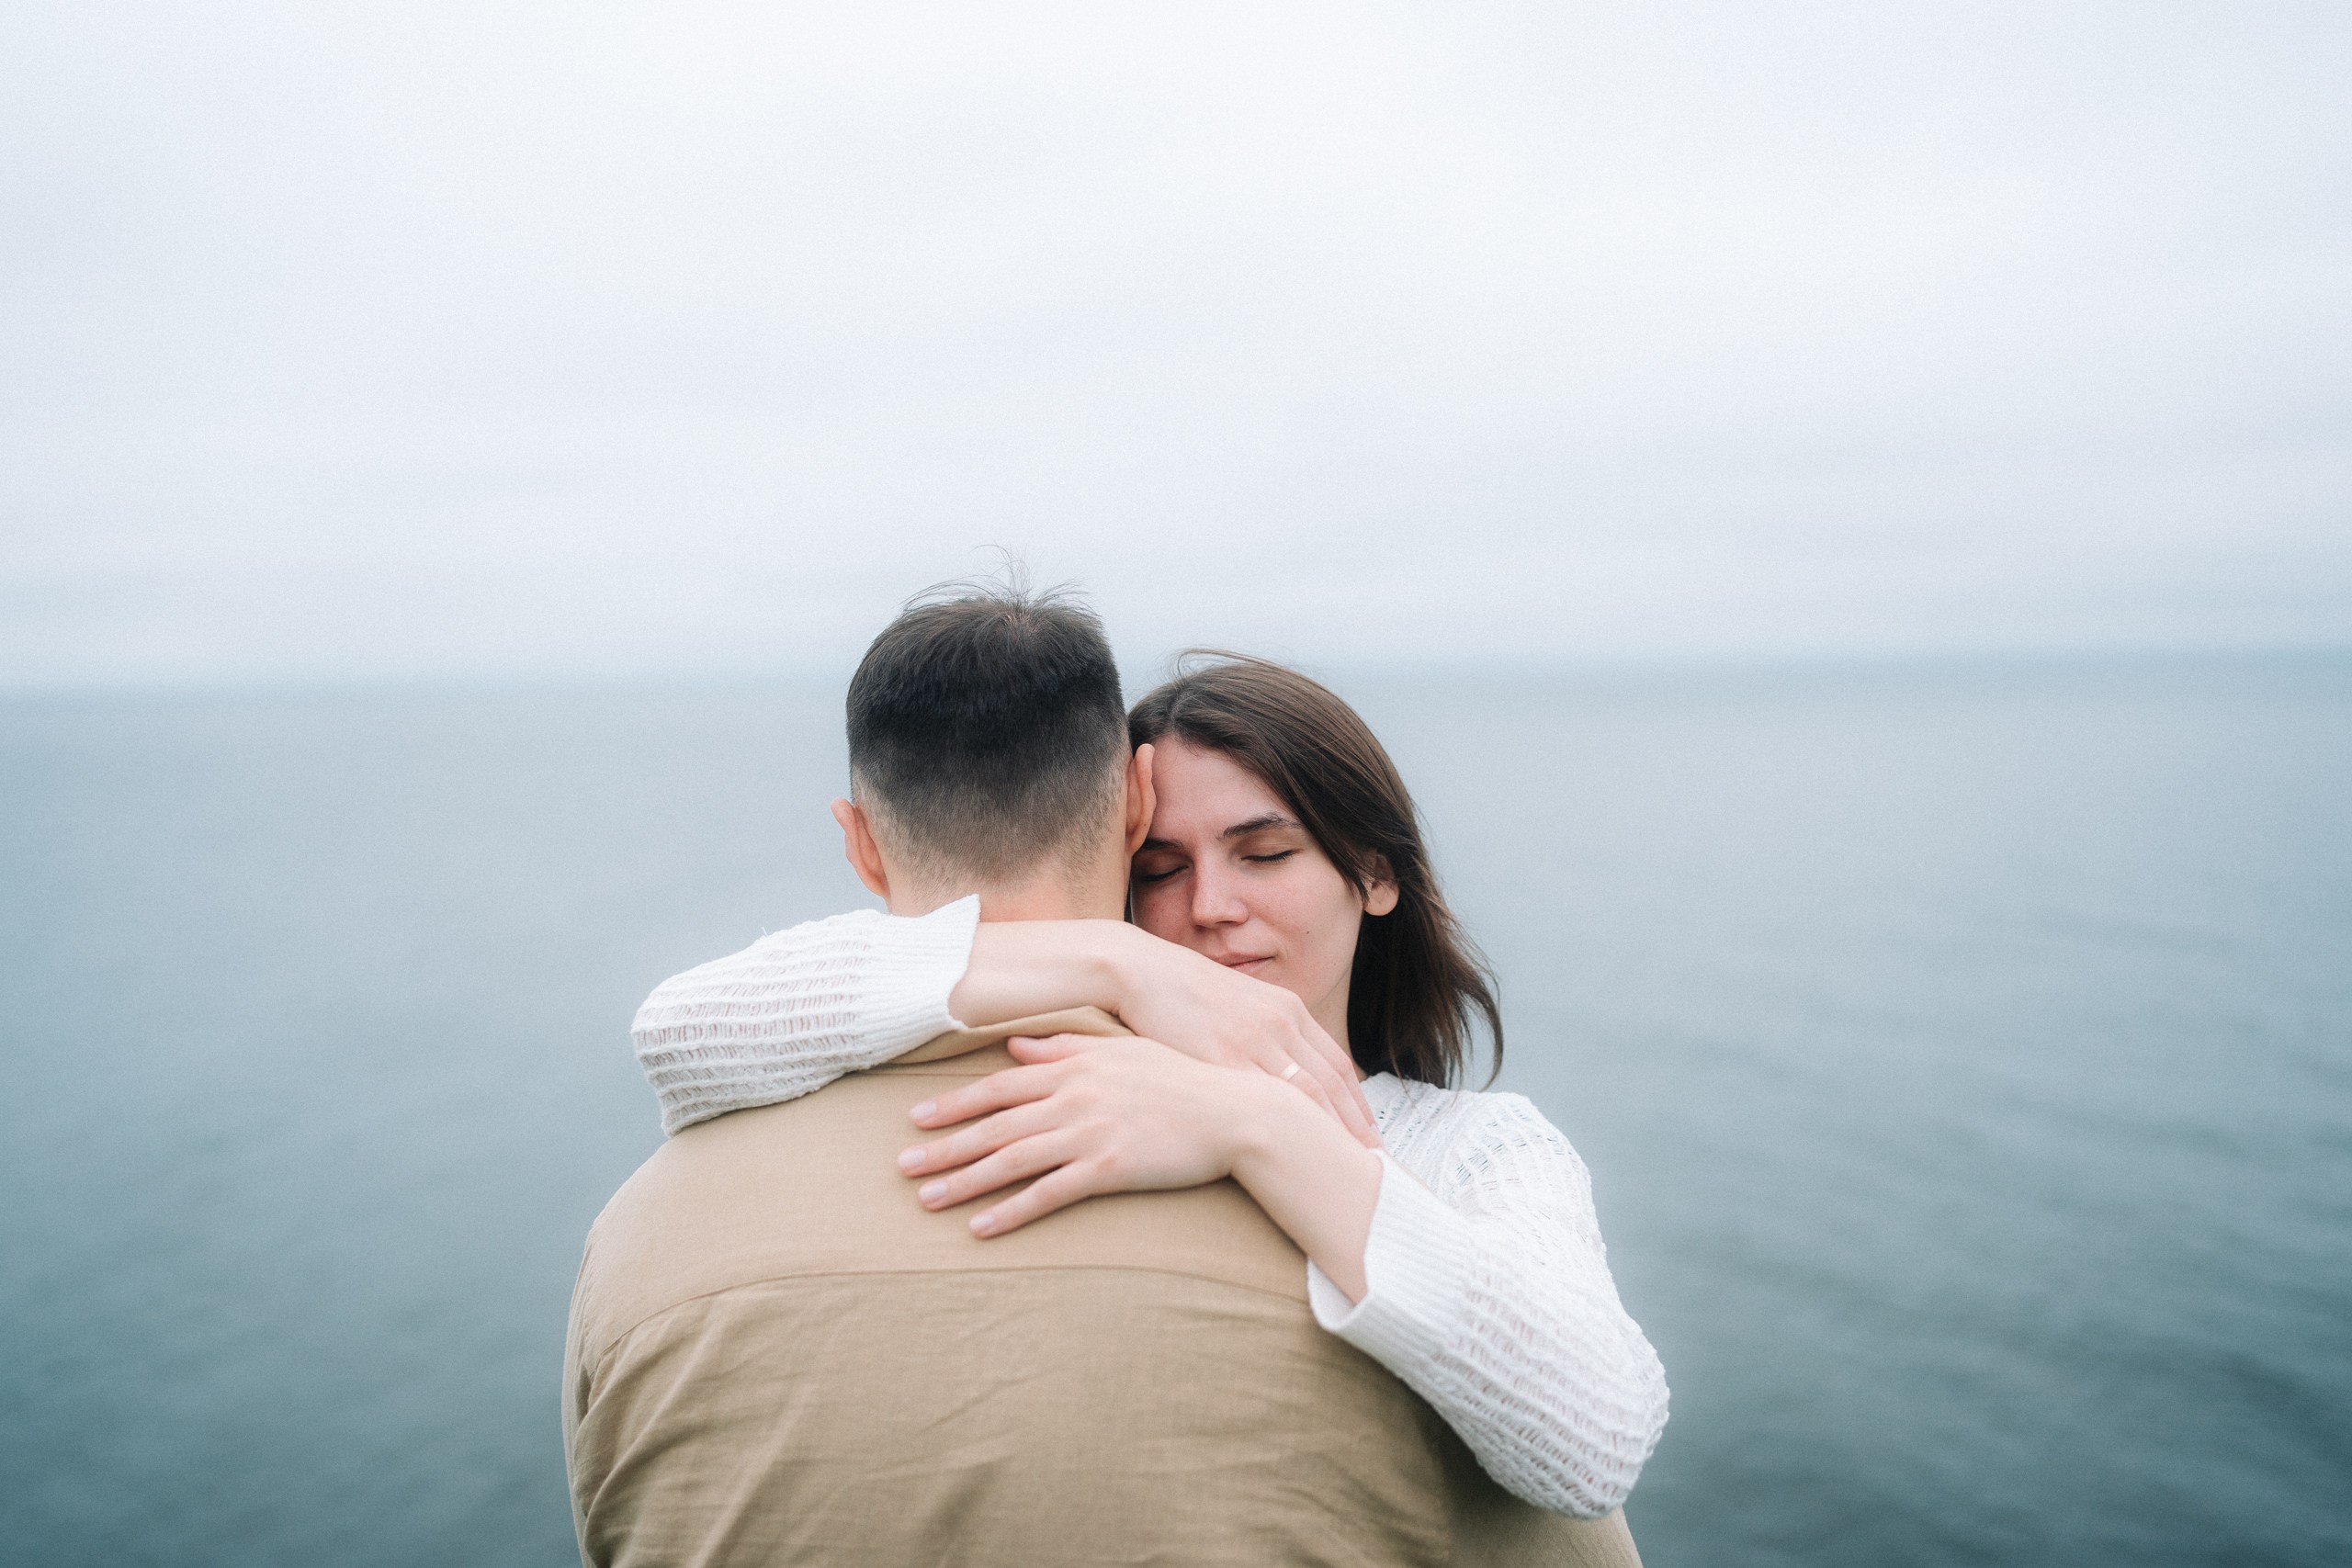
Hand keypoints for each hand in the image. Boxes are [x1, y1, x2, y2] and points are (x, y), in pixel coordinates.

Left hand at [898, 1034, 1276, 1236]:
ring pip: (1012, 1160)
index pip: (1000, 1086)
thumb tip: (1016, 1048)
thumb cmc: (1181, 1080)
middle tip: (901, 1165)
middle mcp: (1074, 1097)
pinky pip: (1049, 1194)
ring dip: (965, 1181)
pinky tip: (981, 1228)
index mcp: (1074, 1067)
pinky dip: (1011, 1211)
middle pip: (995, 1125)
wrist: (1235, 1111)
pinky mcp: (1110, 1168)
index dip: (955, 1104)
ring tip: (926, 1199)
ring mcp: (1090, 1133)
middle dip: (944, 1146)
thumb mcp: (1121, 1052)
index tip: (916, 1118)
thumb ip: (1064, 1049)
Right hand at [1100, 929, 1379, 1148]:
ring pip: (1305, 1094)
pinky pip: (1261, 1099)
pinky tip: (1292, 1152)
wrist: (1140, 969)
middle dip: (1355, 1124)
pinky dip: (1285, 1128)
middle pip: (1330, 1082)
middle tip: (1373, 1159)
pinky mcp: (1220, 1057)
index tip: (1371, 1132)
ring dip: (1330, 1131)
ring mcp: (1251, 1039)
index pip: (1336, 1063)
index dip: (1357, 1102)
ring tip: (1344, 1165)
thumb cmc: (1181, 991)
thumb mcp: (1238, 1002)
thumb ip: (1264, 1030)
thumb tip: (1280, 1066)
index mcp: (1286, 1008)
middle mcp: (1278, 1022)